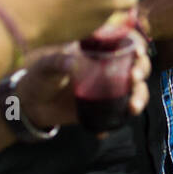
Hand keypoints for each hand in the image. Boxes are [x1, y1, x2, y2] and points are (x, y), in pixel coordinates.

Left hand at [19, 37, 150, 129]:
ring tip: (132, 108)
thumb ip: (56, 62)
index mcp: (96, 50)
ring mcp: (108, 88)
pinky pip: (118, 113)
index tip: (138, 51)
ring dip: (140, 97)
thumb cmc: (38, 77)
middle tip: (134, 78)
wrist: (30, 106)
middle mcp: (108, 67)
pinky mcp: (104, 108)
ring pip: (135, 90)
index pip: (124, 42)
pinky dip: (115, 123)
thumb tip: (73, 62)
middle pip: (136, 64)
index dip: (136, 44)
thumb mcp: (44, 66)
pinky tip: (103, 131)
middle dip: (142, 70)